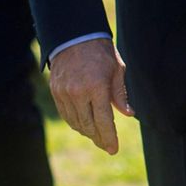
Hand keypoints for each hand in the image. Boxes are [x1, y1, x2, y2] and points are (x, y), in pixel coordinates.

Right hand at [49, 38, 131, 154]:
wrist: (74, 36)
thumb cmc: (101, 53)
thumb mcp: (116, 69)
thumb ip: (120, 94)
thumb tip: (129, 114)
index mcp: (97, 87)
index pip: (104, 121)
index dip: (109, 137)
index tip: (113, 149)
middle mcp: (78, 92)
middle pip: (89, 126)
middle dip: (99, 138)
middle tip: (106, 146)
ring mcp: (64, 93)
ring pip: (76, 123)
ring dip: (87, 132)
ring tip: (97, 136)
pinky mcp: (56, 92)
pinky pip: (66, 114)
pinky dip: (75, 122)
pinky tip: (84, 125)